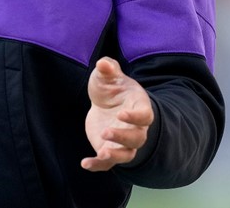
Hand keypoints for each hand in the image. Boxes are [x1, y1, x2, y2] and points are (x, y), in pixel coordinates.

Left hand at [81, 57, 153, 171]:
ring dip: (115, 155)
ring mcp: (122, 141)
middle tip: (106, 132)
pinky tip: (85, 164)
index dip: (135, 117)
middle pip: (137, 139)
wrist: (106, 103)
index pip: (144, 116)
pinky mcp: (109, 150)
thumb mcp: (107, 75)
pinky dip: (97, 165)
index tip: (121, 114)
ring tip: (102, 154)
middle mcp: (135, 128)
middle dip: (123, 137)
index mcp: (139, 107)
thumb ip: (107, 69)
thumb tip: (103, 64)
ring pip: (127, 155)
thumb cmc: (111, 88)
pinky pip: (107, 163)